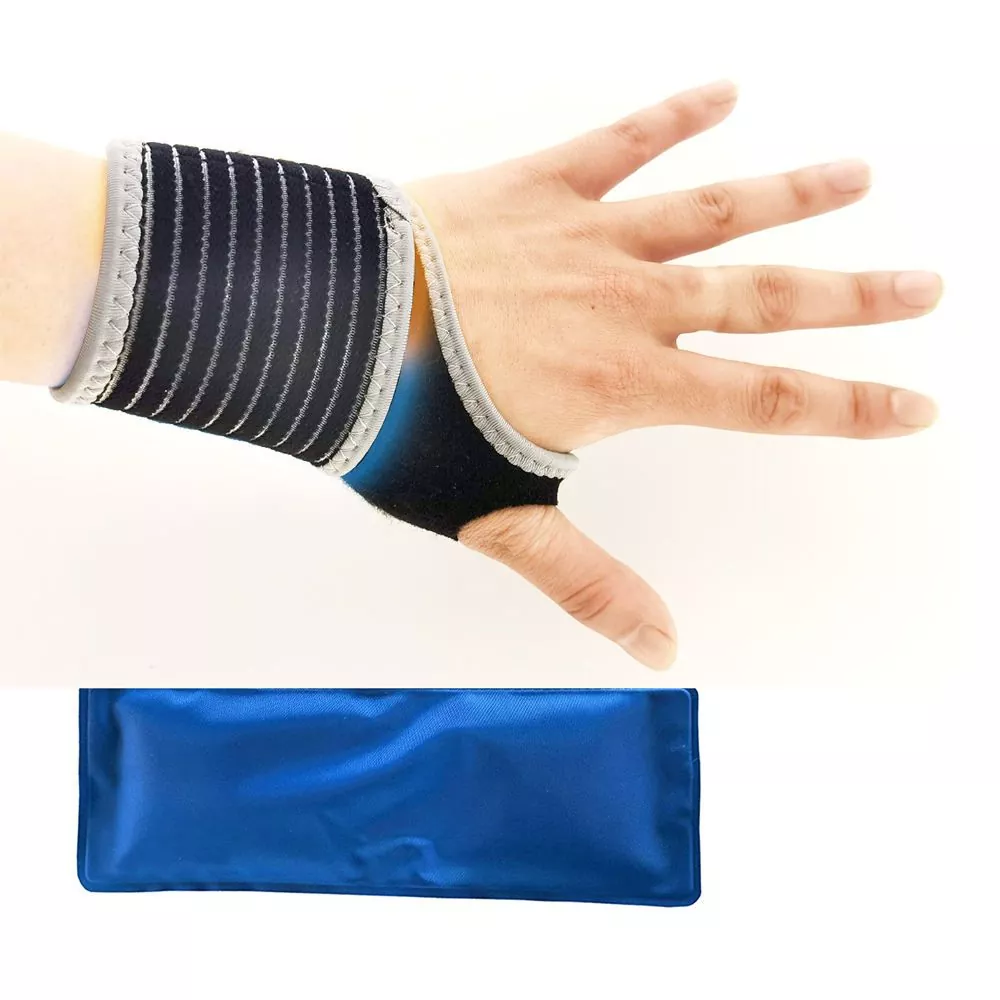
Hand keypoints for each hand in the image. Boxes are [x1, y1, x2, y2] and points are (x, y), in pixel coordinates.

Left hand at [406, 79, 942, 669]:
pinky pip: (621, 142)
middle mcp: (625, 303)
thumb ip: (584, 581)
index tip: (916, 404)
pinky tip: (724, 91)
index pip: (764, 401)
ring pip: (713, 210)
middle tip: (924, 284)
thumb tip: (659, 650)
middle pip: (764, 298)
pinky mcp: (537, 185)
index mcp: (624, 386)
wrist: (325, 328)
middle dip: (852, 297)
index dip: (848, 407)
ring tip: (857, 176)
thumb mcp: (496, 518)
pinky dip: (674, 116)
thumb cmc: (402, 425)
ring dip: (791, 195)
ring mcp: (586, 236)